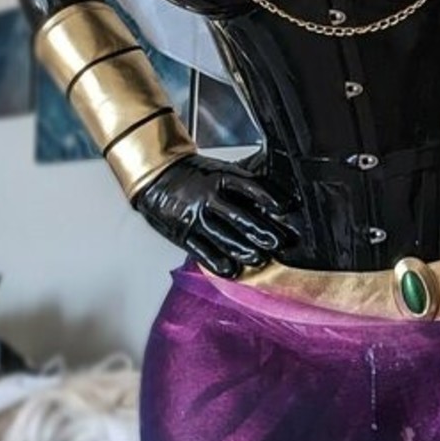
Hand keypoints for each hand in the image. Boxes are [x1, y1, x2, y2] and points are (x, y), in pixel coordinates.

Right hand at [134, 156, 297, 278]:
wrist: (156, 176)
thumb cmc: (193, 175)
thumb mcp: (220, 170)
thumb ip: (245, 182)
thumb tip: (276, 194)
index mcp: (220, 177)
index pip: (248, 186)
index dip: (267, 197)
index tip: (284, 208)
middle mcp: (208, 197)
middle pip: (238, 217)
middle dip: (260, 231)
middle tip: (277, 242)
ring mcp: (195, 217)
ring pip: (222, 237)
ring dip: (242, 249)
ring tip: (259, 258)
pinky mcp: (183, 234)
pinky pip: (201, 251)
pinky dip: (216, 262)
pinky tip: (231, 270)